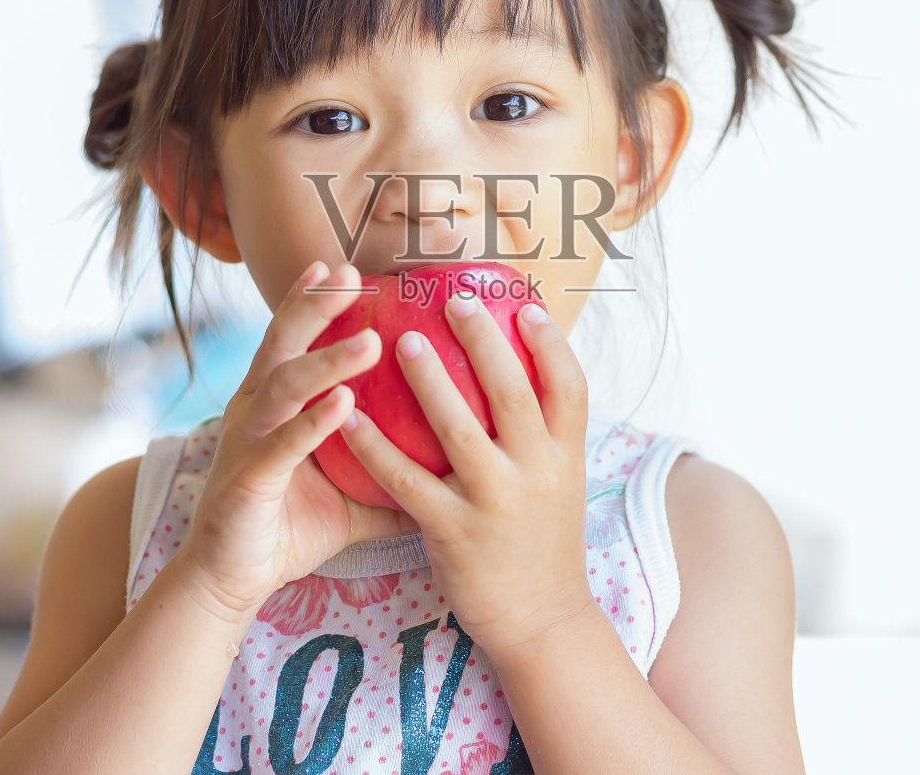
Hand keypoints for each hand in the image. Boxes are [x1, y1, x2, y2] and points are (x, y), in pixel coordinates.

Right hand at [175, 260, 419, 623]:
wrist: (232, 580)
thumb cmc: (288, 528)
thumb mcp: (350, 492)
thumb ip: (391, 469)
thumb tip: (452, 464)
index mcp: (273, 404)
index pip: (292, 338)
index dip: (311, 299)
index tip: (342, 265)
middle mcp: (254, 411)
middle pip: (282, 342)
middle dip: (314, 305)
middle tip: (349, 274)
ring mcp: (246, 441)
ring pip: (283, 385)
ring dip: (326, 361)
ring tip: (370, 342)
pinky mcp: (246, 478)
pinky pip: (281, 444)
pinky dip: (312, 422)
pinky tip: (342, 404)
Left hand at [336, 288, 596, 655]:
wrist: (540, 621)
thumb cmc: (540, 540)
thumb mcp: (560, 481)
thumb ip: (543, 432)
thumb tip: (523, 368)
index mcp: (567, 456)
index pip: (570, 387)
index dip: (549, 343)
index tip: (523, 304)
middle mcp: (538, 474)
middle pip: (512, 394)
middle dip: (484, 341)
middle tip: (455, 298)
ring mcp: (495, 503)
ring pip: (458, 429)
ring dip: (428, 380)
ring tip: (399, 340)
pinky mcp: (453, 532)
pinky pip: (406, 481)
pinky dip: (375, 446)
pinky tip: (349, 417)